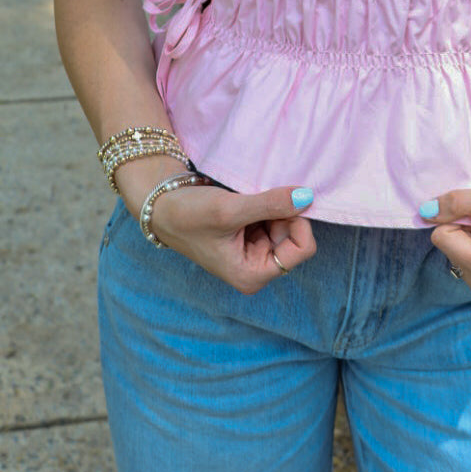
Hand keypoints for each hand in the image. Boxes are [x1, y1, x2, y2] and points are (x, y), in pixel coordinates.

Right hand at [141, 178, 316, 295]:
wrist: (162, 205)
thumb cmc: (189, 215)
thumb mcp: (230, 209)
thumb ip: (271, 204)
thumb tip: (308, 196)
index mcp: (252, 275)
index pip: (302, 249)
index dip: (297, 222)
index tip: (278, 203)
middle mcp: (257, 268)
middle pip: (296, 236)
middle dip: (282, 213)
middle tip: (254, 200)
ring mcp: (255, 251)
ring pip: (287, 223)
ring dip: (273, 206)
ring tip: (244, 201)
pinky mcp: (251, 235)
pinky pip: (275, 217)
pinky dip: (266, 204)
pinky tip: (244, 200)